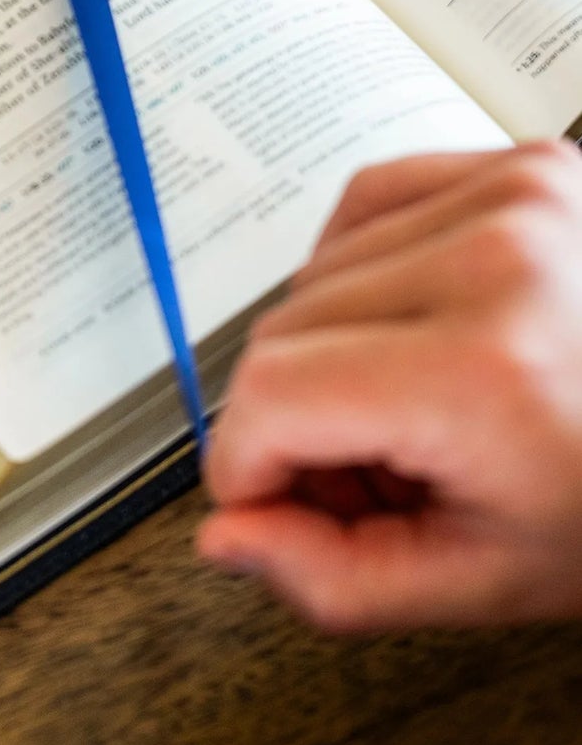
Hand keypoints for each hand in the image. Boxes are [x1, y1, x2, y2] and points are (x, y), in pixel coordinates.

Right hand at [197, 140, 581, 629]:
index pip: (268, 397)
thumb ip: (333, 576)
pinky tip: (402, 318)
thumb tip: (228, 535)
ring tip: (403, 399)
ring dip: (325, 347)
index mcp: (483, 372)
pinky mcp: (515, 166)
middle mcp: (492, 262)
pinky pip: (364, 203)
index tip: (269, 495)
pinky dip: (356, 267)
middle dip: (289, 417)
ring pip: (309, 275)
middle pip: (276, 336)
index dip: (246, 464)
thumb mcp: (486, 578)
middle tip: (362, 465)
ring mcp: (510, 199)